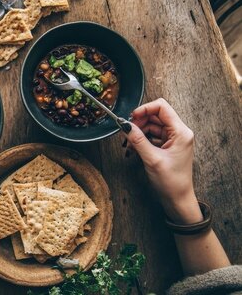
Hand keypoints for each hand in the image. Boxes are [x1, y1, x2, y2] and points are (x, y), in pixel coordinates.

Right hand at [126, 98, 201, 223]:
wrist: (177, 199)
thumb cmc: (171, 182)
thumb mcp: (151, 159)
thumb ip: (137, 140)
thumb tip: (125, 125)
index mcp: (181, 132)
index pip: (162, 107)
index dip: (144, 109)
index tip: (131, 117)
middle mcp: (179, 133)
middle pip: (155, 115)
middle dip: (139, 122)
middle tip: (127, 132)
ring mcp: (173, 139)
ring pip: (152, 126)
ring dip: (138, 132)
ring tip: (129, 144)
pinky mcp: (167, 146)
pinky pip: (152, 136)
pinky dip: (141, 140)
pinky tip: (133, 149)